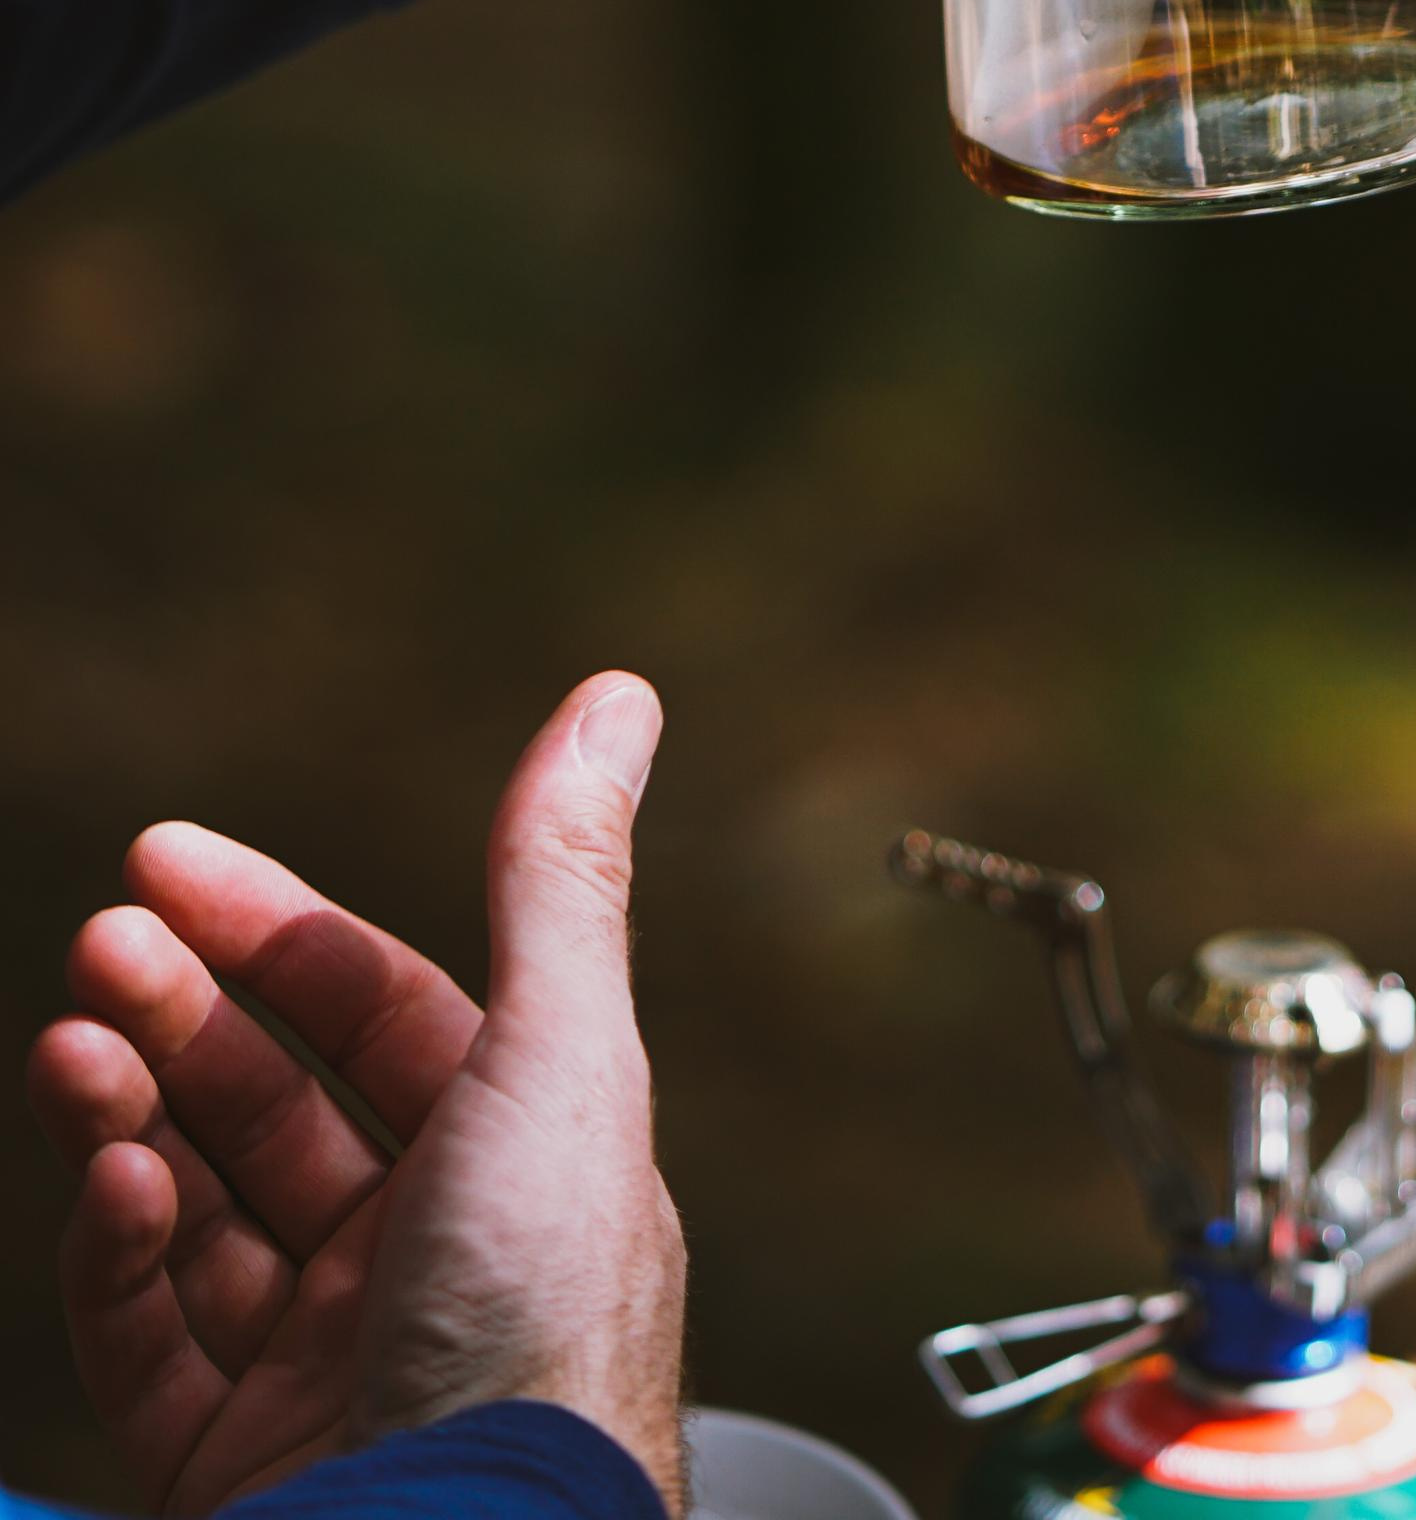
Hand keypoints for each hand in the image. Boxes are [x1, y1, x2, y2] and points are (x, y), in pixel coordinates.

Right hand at [26, 674, 684, 1517]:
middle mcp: (426, 1265)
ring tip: (73, 1045)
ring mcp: (322, 1371)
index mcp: (520, 1169)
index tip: (167, 860)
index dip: (277, 926)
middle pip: (273, 1104)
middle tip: (103, 942)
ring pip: (196, 1210)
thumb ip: (559, 877)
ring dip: (130, 1113)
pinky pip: (150, 1336)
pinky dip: (119, 1250)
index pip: (379, 1013)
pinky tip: (117, 1186)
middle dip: (183, 1008)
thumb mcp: (558, 1063)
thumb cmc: (536, 1333)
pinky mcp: (232, 1466)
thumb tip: (619, 696)